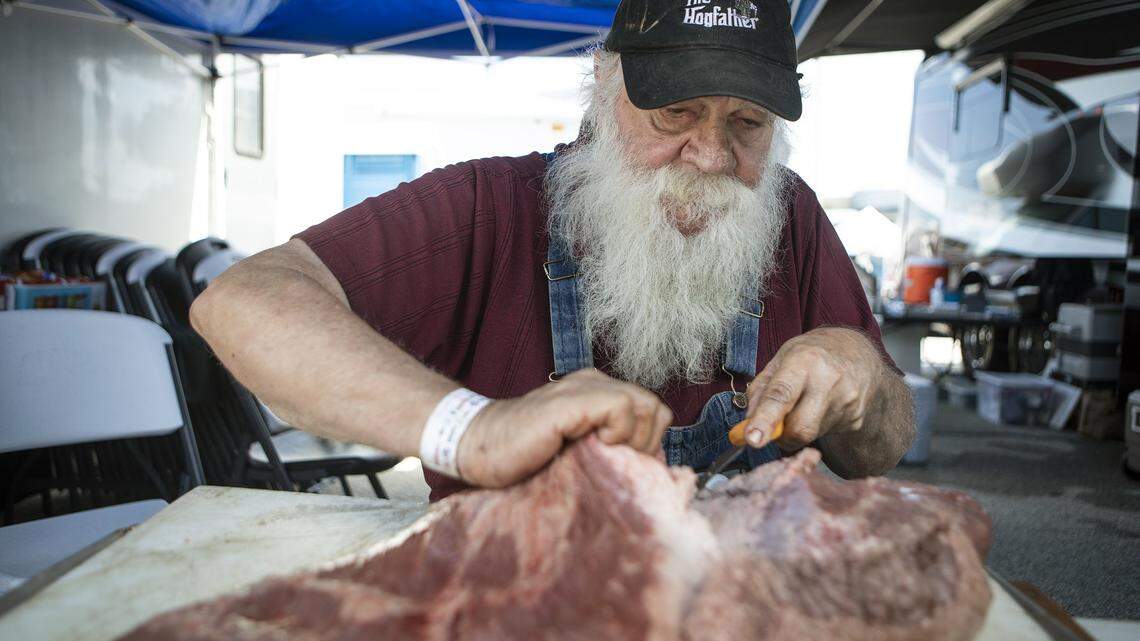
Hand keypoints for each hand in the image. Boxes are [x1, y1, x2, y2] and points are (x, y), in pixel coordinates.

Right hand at [456, 369, 672, 487]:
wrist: (478, 448)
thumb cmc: (523, 458)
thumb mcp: (577, 451)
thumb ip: (606, 446)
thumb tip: (645, 469)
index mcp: (597, 392)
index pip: (652, 410)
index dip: (648, 440)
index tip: (625, 464)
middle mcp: (593, 383)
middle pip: (654, 407)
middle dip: (646, 442)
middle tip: (618, 463)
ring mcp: (581, 388)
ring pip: (644, 404)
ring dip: (634, 439)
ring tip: (605, 455)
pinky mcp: (568, 401)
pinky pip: (620, 407)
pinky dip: (617, 431)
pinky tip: (593, 446)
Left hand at [742, 327, 885, 450]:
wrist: (859, 353)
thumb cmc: (811, 356)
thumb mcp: (780, 360)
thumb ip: (760, 391)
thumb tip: (747, 425)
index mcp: (804, 361)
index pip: (781, 395)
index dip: (765, 420)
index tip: (752, 439)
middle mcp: (829, 381)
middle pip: (799, 428)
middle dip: (781, 434)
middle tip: (776, 423)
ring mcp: (847, 402)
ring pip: (810, 435)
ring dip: (798, 428)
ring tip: (805, 403)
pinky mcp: (856, 419)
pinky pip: (824, 435)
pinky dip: (815, 427)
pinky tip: (822, 406)